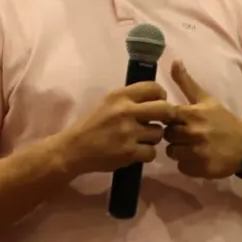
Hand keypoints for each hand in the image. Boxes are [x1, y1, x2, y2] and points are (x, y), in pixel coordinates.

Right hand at [61, 82, 177, 175]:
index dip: (161, 96)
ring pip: (159, 133)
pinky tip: (136, 151)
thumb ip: (130, 99)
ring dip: (153, 137)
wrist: (74, 148)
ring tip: (141, 138)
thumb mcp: (108, 103)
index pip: (153, 88)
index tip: (158, 103)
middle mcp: (125, 111)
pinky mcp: (129, 152)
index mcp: (119, 95)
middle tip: (160, 121)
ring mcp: (128, 133)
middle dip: (167, 116)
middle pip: (165, 109)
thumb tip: (157, 98)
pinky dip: (146, 153)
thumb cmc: (93, 124)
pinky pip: (152, 152)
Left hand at [164, 60, 241, 178]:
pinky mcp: (201, 169)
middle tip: (187, 134)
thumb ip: (186, 82)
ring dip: (179, 150)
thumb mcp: (206, 99)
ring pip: (172, 152)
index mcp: (192, 114)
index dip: (169, 119)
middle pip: (167, 135)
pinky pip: (182, 167)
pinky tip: (198, 158)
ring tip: (192, 146)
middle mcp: (194, 133)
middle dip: (175, 135)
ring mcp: (198, 152)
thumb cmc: (223, 120)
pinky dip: (187, 164)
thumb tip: (174, 60)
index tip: (178, 120)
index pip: (165, 116)